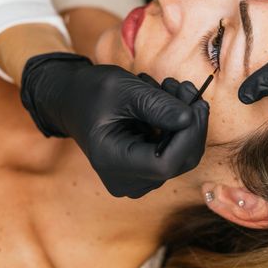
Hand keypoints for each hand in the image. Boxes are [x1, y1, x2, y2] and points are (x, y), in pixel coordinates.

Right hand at [21, 53, 208, 197]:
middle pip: (179, 161)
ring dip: (185, 120)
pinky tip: (164, 101)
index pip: (165, 164)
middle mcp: (125, 180)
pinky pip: (175, 152)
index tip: (196, 104)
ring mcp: (136, 179)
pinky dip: (177, 126)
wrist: (72, 101)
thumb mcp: (123, 89)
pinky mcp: (145, 171)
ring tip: (169, 87)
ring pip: (182, 155)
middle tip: (185, 86)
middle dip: (191, 123)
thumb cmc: (92, 92)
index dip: (188, 137)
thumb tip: (190, 117)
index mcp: (111, 161)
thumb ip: (157, 104)